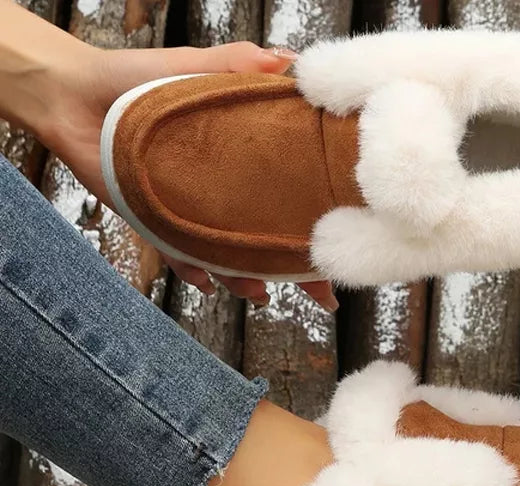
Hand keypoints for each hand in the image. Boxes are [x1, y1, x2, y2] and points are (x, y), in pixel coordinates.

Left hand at [0, 3, 336, 308]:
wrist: (78, 96)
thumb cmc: (141, 80)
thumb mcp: (202, 69)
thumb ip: (245, 67)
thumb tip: (293, 61)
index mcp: (246, 160)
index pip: (294, 194)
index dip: (322, 219)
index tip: (348, 241)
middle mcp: (227, 193)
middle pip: (272, 238)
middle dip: (298, 272)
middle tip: (322, 297)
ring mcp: (196, 212)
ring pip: (232, 256)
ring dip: (247, 279)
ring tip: (260, 292)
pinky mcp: (160, 223)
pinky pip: (181, 255)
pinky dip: (194, 270)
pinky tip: (205, 281)